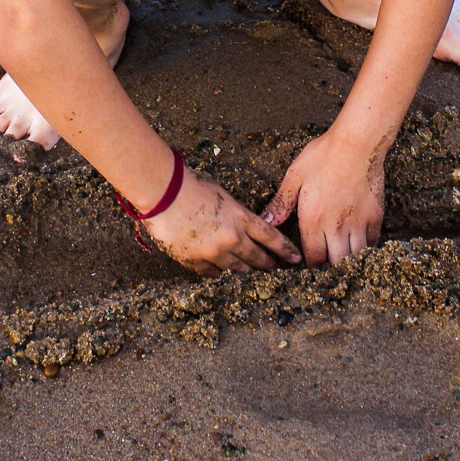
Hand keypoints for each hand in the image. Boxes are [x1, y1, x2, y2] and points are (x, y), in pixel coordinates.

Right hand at [142, 169, 302, 275]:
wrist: (164, 193)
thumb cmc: (192, 186)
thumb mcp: (224, 197)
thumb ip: (237, 216)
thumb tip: (243, 229)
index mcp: (242, 218)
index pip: (272, 238)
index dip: (285, 250)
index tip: (295, 259)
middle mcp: (232, 238)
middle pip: (257, 258)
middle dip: (268, 265)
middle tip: (274, 269)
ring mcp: (214, 252)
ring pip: (237, 269)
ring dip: (246, 271)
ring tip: (251, 274)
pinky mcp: (196, 261)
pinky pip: (213, 273)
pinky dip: (219, 272)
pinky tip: (222, 272)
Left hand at [263, 133, 383, 266]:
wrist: (357, 145)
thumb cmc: (323, 157)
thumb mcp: (295, 176)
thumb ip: (282, 202)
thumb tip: (268, 221)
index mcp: (314, 221)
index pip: (313, 258)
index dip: (311, 265)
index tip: (309, 263)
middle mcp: (337, 228)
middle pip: (336, 264)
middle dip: (331, 268)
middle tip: (327, 264)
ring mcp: (358, 223)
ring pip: (356, 256)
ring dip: (349, 260)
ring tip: (344, 259)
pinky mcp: (375, 216)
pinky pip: (373, 242)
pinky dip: (366, 247)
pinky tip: (360, 244)